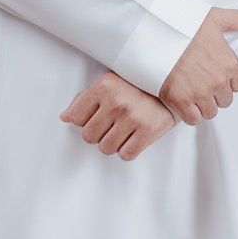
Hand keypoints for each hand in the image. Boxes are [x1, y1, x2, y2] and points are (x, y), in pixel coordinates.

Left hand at [60, 72, 175, 160]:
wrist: (172, 85)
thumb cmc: (136, 85)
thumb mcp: (108, 83)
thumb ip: (84, 100)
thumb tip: (65, 117)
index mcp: (103, 87)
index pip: (76, 118)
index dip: (85, 121)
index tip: (97, 117)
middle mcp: (116, 102)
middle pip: (89, 136)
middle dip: (98, 133)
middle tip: (112, 125)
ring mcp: (132, 117)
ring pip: (106, 148)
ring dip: (113, 143)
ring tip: (124, 130)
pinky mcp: (148, 130)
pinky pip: (126, 154)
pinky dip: (128, 150)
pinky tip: (134, 137)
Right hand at [159, 6, 237, 123]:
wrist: (153, 31)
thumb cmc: (183, 24)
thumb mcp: (217, 17)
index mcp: (229, 63)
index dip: (226, 81)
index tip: (213, 74)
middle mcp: (218, 80)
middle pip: (225, 101)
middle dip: (215, 93)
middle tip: (200, 81)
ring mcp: (199, 92)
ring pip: (211, 112)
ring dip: (203, 105)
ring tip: (191, 91)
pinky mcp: (180, 101)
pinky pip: (193, 119)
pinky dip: (189, 113)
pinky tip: (183, 101)